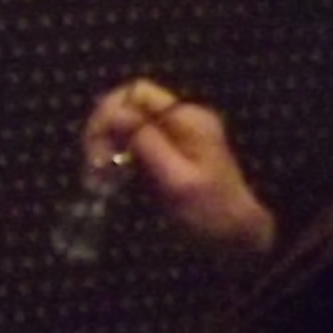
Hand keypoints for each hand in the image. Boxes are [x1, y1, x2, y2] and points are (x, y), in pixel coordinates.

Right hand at [82, 77, 274, 253]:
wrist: (238, 239)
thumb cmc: (212, 212)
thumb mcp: (178, 179)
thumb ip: (146, 142)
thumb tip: (112, 113)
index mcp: (187, 119)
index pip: (136, 93)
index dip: (110, 112)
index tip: (96, 146)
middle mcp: (180, 121)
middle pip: (127, 107)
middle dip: (104, 131)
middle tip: (94, 166)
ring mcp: (173, 137)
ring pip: (124, 126)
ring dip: (105, 146)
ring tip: (98, 177)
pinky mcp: (165, 154)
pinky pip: (131, 143)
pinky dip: (115, 157)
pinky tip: (109, 178)